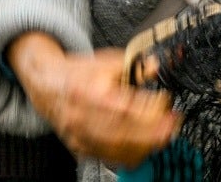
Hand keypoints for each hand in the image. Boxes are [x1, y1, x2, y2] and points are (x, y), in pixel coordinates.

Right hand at [8, 35, 177, 166]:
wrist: (48, 85)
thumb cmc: (78, 73)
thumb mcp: (106, 61)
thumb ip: (133, 66)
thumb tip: (155, 67)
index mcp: (89, 93)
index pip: (124, 108)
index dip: (150, 109)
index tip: (168, 104)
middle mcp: (83, 118)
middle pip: (123, 134)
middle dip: (153, 133)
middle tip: (172, 125)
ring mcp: (80, 136)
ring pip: (117, 150)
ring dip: (145, 146)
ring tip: (162, 136)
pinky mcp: (81, 148)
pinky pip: (109, 158)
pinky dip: (130, 155)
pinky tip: (144, 147)